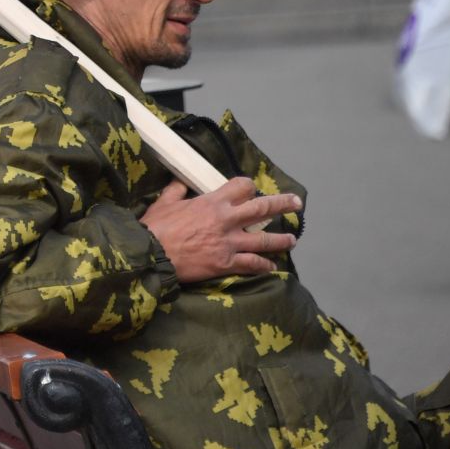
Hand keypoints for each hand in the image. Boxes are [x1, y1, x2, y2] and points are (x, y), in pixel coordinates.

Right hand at [141, 177, 299, 282]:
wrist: (152, 255)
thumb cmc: (157, 227)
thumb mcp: (164, 203)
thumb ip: (176, 191)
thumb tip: (180, 182)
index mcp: (213, 202)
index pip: (241, 187)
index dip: (249, 187)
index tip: (252, 189)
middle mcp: (227, 220)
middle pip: (262, 209)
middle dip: (282, 204)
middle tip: (297, 204)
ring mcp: (229, 243)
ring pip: (264, 240)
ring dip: (281, 240)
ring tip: (292, 240)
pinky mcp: (226, 263)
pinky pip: (252, 264)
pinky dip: (264, 265)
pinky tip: (271, 266)